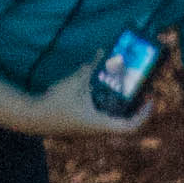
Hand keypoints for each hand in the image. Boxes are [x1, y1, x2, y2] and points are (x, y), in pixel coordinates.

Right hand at [31, 62, 153, 138]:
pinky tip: (106, 91)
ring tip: (128, 88)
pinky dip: (109, 106)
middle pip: (125, 123)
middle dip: (136, 107)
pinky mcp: (83, 126)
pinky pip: (103, 118)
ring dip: (123, 107)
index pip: (130, 127)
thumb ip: (91, 67)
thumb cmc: (55, 103)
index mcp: (99, 124)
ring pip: (114, 121)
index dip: (144, 115)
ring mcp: (90, 130)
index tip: (150, 100)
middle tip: (142, 90)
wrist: (33, 118)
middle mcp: (98, 130)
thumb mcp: (75, 82)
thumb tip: (103, 52)